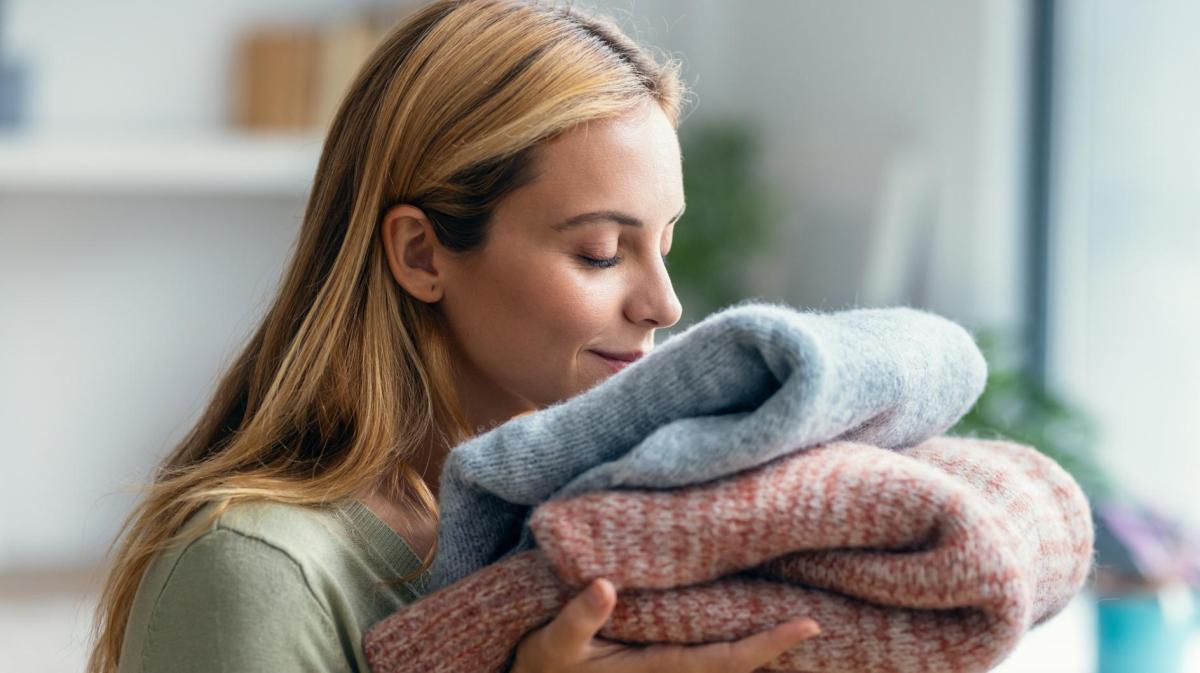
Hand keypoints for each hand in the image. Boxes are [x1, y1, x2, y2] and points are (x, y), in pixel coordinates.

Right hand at [509, 577, 820, 672]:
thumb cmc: (544, 666)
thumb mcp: (554, 644)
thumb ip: (579, 617)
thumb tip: (605, 585)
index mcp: (658, 670)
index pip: (727, 661)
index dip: (770, 645)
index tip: (810, 626)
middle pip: (740, 666)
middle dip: (781, 646)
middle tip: (822, 614)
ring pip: (727, 663)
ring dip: (762, 644)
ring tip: (798, 609)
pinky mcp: (661, 665)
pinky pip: (709, 656)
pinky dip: (735, 642)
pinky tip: (747, 617)